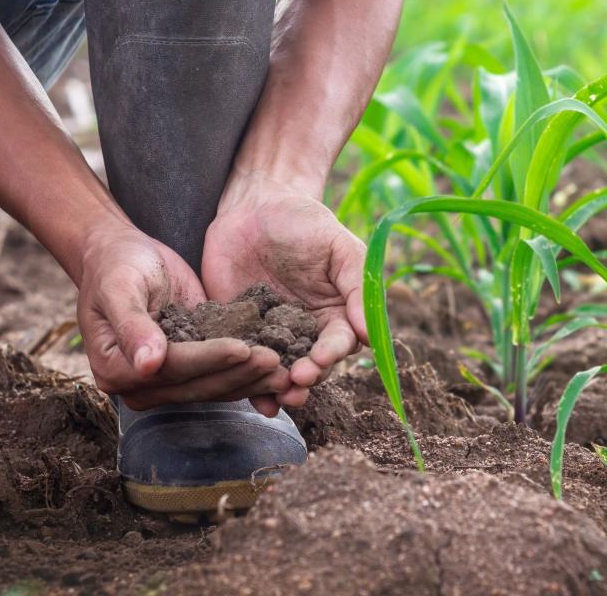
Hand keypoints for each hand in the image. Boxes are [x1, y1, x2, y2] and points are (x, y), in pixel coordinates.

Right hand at [76, 223, 290, 409]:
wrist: (122, 256)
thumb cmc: (116, 266)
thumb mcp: (119, 287)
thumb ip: (132, 325)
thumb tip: (147, 365)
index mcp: (116, 369)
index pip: (172, 369)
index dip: (208, 359)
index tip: (242, 347)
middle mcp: (141, 384)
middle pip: (197, 385)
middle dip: (238, 373)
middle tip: (275, 360)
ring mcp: (167, 381)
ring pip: (214, 387)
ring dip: (250, 379)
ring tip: (283, 368)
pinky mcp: (191, 370)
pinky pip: (222, 377)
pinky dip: (249, 373)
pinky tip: (278, 368)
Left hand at [202, 172, 367, 411]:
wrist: (253, 206)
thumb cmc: (304, 222)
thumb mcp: (338, 246)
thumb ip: (358, 285)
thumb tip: (368, 332)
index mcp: (335, 314)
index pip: (339, 343)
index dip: (331, 355)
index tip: (321, 359)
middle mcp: (306, 332)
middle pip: (312, 367)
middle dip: (306, 378)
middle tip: (296, 383)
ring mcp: (272, 336)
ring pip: (279, 372)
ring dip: (279, 389)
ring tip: (275, 398)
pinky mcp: (238, 334)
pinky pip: (243, 363)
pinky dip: (246, 382)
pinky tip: (250, 399)